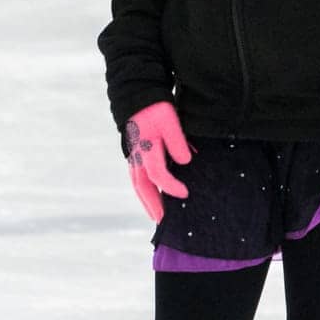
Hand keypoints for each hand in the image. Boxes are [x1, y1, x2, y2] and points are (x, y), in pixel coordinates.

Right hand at [124, 101, 193, 223]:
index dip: (171, 186)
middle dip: (153, 205)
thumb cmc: (156, 109)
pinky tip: (151, 197)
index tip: (185, 194)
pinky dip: (143, 191)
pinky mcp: (135, 155)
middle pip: (143, 187)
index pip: (157, 175)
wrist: (139, 97)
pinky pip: (137, 178)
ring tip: (156, 216)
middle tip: (162, 222)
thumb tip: (186, 162)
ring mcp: (134, 157)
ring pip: (137, 185)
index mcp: (146, 149)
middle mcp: (137, 157)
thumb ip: (177, 142)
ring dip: (146, 201)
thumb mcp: (170, 121)